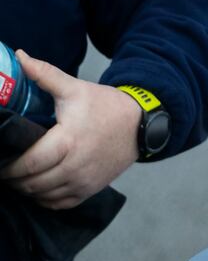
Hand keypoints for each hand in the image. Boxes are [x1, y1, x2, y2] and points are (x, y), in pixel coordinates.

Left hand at [0, 50, 139, 208]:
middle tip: (5, 170)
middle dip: (15, 179)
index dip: (9, 167)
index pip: (30, 163)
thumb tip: (19, 56)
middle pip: (34, 183)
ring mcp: (85, 180)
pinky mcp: (92, 188)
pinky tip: (39, 190)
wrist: (140, 125)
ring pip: (46, 196)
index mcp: (68, 141)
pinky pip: (62, 203)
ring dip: (28, 190)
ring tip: (19, 178)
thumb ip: (44, 74)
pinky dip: (46, 200)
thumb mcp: (75, 88)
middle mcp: (76, 166)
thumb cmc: (107, 107)